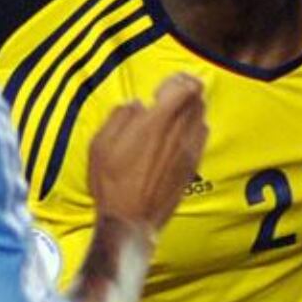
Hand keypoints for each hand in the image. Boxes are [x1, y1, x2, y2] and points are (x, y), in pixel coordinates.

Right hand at [86, 73, 206, 230]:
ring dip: (189, 111)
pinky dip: (192, 130)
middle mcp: (179, 134)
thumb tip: (137, 105)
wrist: (130, 221)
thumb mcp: (100, 144)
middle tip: (166, 99)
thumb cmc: (111, 183)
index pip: (187, 87)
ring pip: (201, 117)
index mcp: (156, 123)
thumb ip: (121, 116)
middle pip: (198, 99)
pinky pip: (201, 138)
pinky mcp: (192, 167)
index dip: (177, 80)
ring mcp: (189, 152)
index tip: (160, 88)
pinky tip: (175, 139)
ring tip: (170, 119)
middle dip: (184, 93)